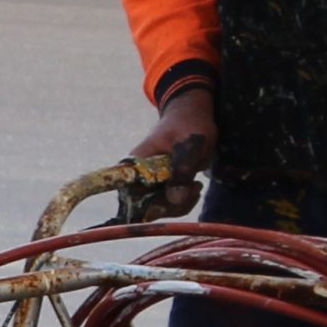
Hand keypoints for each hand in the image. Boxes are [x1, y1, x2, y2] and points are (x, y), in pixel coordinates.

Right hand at [125, 88, 216, 218]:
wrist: (192, 116)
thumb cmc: (189, 124)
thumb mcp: (191, 145)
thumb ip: (182, 170)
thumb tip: (174, 199)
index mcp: (135, 165)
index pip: (130, 197)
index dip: (144, 209)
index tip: (173, 201)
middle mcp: (136, 178)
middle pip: (145, 209)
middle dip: (172, 206)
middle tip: (195, 187)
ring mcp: (147, 184)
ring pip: (158, 210)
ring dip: (180, 205)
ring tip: (196, 185)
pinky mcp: (158, 188)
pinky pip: (166, 206)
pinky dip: (182, 203)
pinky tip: (193, 188)